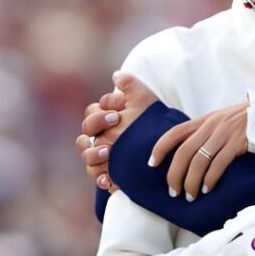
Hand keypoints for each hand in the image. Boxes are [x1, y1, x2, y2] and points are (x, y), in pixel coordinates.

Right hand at [75, 72, 158, 190]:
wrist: (168, 148)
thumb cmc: (154, 121)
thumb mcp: (146, 101)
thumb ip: (131, 86)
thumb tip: (116, 75)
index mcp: (105, 118)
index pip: (93, 112)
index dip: (102, 111)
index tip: (117, 113)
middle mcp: (100, 136)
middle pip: (86, 131)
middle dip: (97, 126)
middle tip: (115, 123)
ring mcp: (102, 156)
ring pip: (87, 155)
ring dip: (94, 153)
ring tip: (108, 152)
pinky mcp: (109, 173)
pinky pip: (97, 177)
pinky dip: (101, 179)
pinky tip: (108, 180)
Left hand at [150, 101, 248, 200]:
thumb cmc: (243, 121)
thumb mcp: (219, 121)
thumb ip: (204, 132)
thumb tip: (188, 153)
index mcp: (203, 120)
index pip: (175, 132)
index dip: (160, 148)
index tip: (152, 164)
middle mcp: (211, 126)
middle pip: (184, 152)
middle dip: (175, 174)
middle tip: (173, 191)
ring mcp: (224, 134)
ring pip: (199, 161)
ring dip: (191, 182)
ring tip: (190, 196)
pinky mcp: (237, 143)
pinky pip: (219, 164)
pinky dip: (210, 179)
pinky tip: (207, 189)